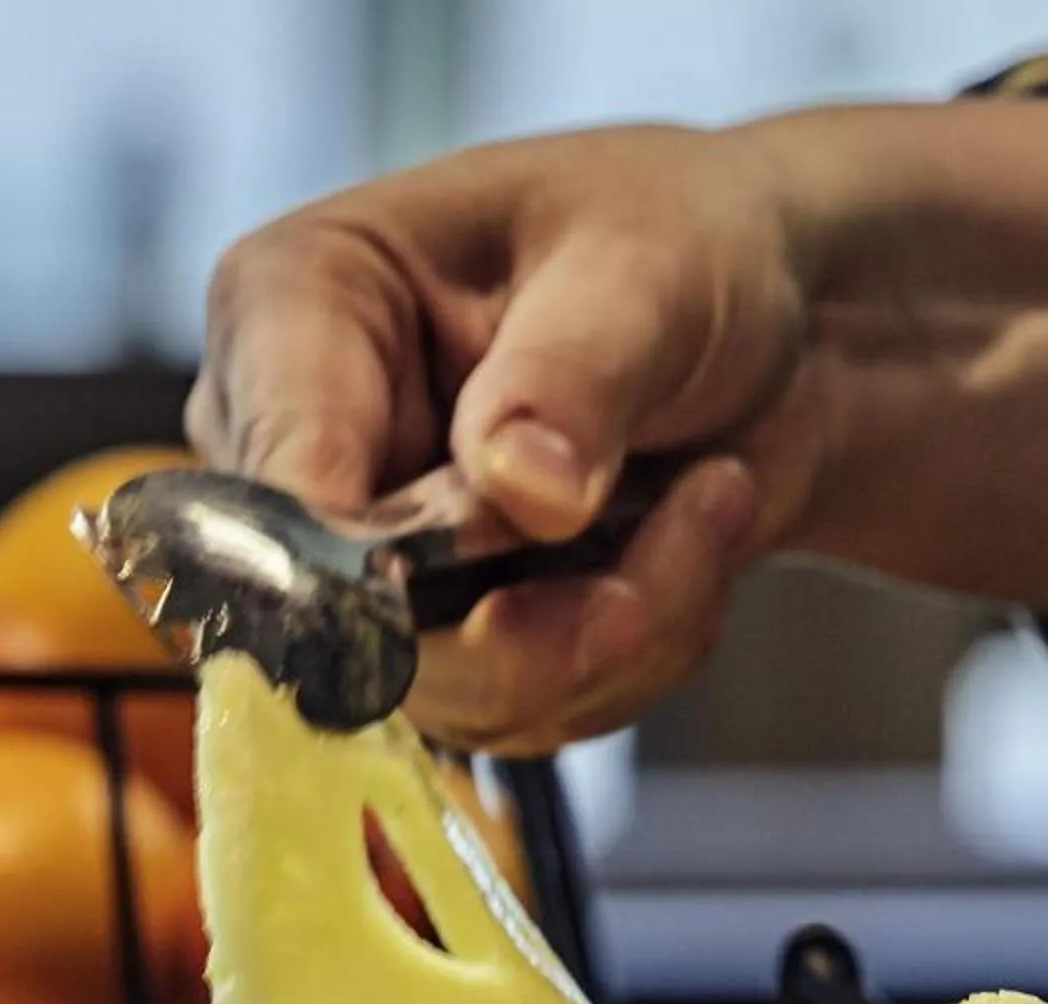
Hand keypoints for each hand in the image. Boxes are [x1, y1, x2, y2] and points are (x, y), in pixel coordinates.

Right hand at [189, 128, 821, 752]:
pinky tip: (693, 540)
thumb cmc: (679, 246)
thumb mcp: (646, 274)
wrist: (773, 327)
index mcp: (290, 308)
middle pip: (360, 630)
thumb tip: (521, 491)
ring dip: (629, 626)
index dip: (376, 573)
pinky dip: (642, 652)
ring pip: (465, 694)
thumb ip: (572, 375)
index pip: (274, 487)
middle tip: (708, 505)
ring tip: (718, 494)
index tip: (515, 580)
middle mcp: (301, 452)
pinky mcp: (448, 641)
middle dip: (554, 615)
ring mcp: (367, 563)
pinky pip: (532, 714)